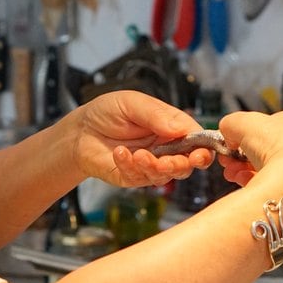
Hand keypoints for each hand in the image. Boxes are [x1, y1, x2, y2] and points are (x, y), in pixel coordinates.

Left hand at [72, 90, 211, 186]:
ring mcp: (150, 164)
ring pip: (165, 176)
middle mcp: (166, 148)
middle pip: (187, 164)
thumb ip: (156, 114)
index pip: (197, 140)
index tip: (199, 154)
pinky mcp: (133, 177)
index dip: (203, 149)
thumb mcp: (132, 103)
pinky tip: (119, 153)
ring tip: (138, 155)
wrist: (79, 130)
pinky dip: (130, 166)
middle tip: (167, 160)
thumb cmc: (107, 112)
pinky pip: (139, 178)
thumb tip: (181, 128)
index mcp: (172, 127)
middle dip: (180, 165)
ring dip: (154, 167)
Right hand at [217, 109, 282, 217]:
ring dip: (245, 170)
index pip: (268, 126)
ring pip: (269, 168)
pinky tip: (245, 183)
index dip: (245, 134)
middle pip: (265, 148)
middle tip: (228, 160)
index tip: (231, 143)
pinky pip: (276, 185)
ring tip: (233, 174)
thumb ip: (231, 123)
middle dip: (242, 156)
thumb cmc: (277, 147)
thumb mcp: (240, 122)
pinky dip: (258, 183)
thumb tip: (227, 130)